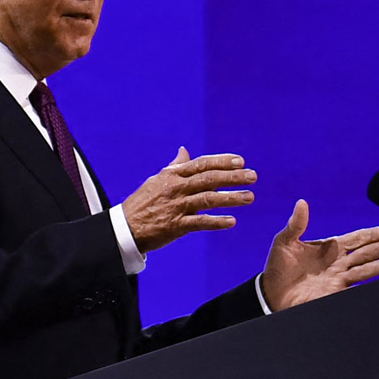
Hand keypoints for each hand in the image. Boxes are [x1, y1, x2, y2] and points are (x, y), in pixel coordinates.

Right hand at [123, 146, 257, 252]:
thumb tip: (184, 151)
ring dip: (231, 198)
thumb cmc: (142, 202)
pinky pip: (199, 223)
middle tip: (253, 176)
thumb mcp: (157, 180)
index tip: (240, 161)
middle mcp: (176, 189)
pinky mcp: (176, 226)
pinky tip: (232, 221)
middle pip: (209, 179)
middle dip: (233, 177)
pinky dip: (216, 222)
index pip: (201, 164)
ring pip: (208, 199)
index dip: (221, 161)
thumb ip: (175, 167)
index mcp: (173, 176)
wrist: (125, 227)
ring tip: (250, 197)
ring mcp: (176, 207)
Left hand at [260, 202, 378, 310]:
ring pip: (362, 271)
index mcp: (330, 248)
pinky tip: (376, 283)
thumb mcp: (284, 242)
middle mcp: (338, 263)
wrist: (271, 293)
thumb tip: (301, 203)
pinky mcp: (333, 294)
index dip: (370, 234)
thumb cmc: (277, 267)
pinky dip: (365, 286)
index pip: (355, 239)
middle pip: (364, 253)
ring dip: (377, 266)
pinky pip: (353, 289)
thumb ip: (296, 224)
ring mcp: (337, 279)